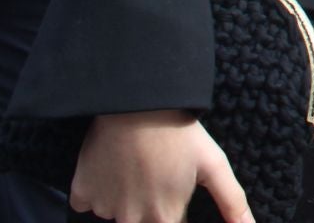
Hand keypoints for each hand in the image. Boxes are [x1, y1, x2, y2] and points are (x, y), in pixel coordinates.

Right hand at [69, 110, 251, 222]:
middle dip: (149, 206)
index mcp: (164, 216)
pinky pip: (88, 202)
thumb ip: (232, 202)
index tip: (174, 188)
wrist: (138, 102)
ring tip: (136, 165)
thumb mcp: (214, 164)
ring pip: (115, 213)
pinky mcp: (81, 193)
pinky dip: (96, 189)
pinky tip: (111, 166)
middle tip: (155, 174)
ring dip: (124, 197)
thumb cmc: (180, 132)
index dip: (174, 210)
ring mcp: (104, 207)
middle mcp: (132, 219)